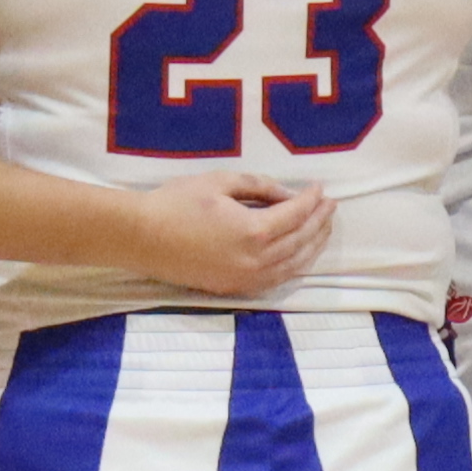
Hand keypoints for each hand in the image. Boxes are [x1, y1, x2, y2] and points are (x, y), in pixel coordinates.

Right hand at [127, 171, 335, 300]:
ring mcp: (246, 279)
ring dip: (312, 246)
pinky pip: (276, 280)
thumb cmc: (176, 203)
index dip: (312, 200)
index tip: (319, 188)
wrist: (142, 237)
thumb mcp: (220, 181)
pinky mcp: (234, 288)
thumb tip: (288, 194)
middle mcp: (256, 261)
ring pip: (294, 265)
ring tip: (322, 229)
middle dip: (319, 222)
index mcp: (254, 231)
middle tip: (329, 206)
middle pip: (301, 241)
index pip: (296, 215)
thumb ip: (260, 187)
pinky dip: (294, 266)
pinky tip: (299, 255)